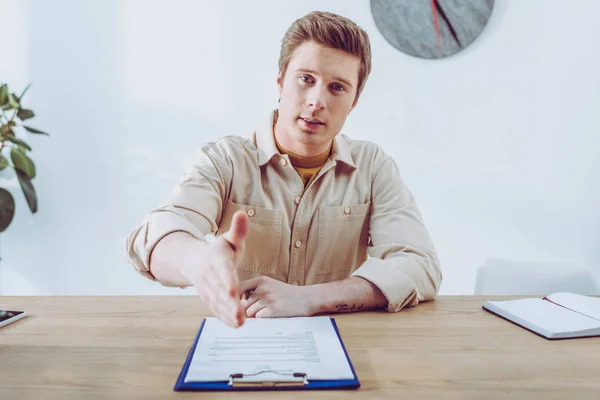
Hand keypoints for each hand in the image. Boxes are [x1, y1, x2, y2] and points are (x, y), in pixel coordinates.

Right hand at [181, 210, 248, 327]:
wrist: (195, 261)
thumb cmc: (219, 250)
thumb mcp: (229, 238)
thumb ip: (238, 230)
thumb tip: (242, 213)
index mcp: (216, 260)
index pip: (222, 272)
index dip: (227, 282)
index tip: (233, 292)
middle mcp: (209, 276)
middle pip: (220, 292)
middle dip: (229, 304)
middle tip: (240, 315)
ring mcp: (207, 289)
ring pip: (217, 303)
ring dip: (227, 314)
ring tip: (240, 323)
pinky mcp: (208, 299)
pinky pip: (216, 309)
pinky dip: (224, 318)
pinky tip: (235, 325)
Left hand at [238, 276, 318, 317]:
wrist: (306, 298)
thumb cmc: (286, 294)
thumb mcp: (270, 285)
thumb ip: (254, 290)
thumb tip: (235, 303)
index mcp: (260, 280)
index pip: (238, 288)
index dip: (235, 298)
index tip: (236, 304)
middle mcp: (263, 288)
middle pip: (242, 304)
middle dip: (247, 309)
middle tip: (259, 309)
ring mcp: (268, 299)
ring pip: (249, 312)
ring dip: (256, 315)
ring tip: (268, 311)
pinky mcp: (273, 310)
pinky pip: (258, 318)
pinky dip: (263, 319)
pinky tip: (273, 314)